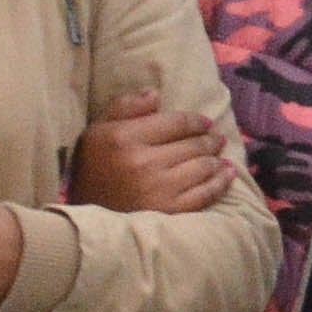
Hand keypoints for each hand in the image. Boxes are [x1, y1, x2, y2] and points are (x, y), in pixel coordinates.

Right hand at [73, 89, 236, 213]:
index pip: (174, 122)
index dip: (195, 121)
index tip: (205, 123)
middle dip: (209, 140)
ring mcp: (159, 188)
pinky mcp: (170, 211)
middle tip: (218, 139)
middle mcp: (144, 161)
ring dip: (217, 160)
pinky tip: (228, 175)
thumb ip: (125, 107)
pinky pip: (204, 194)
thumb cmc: (92, 169)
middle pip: (191, 144)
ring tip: (222, 156)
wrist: (84, 217)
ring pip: (201, 167)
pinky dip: (220, 183)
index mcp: (125, 137)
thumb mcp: (98, 130)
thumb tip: (156, 94)